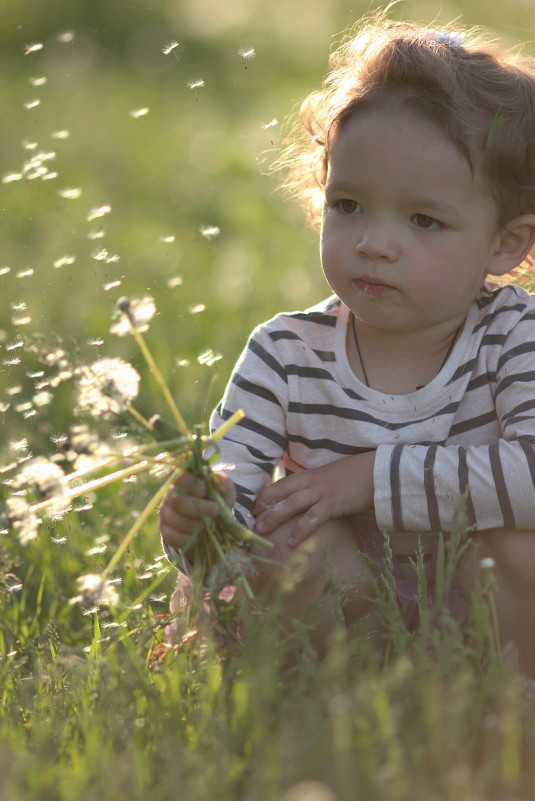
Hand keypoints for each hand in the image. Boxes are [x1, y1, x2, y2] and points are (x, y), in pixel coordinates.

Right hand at [159, 470, 235, 555]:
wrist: (214, 526)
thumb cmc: (217, 502)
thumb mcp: (225, 492)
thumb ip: (222, 483)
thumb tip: (213, 478)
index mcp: (184, 481)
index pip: (179, 476)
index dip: (190, 483)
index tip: (205, 490)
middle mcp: (170, 495)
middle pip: (177, 500)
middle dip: (199, 508)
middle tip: (215, 510)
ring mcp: (166, 513)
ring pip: (175, 519)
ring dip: (196, 525)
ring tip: (208, 525)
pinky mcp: (165, 531)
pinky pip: (172, 536)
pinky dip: (188, 539)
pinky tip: (198, 537)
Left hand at [252, 451, 374, 546]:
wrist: (374, 471)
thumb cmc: (352, 476)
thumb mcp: (327, 479)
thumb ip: (312, 487)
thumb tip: (301, 499)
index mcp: (307, 476)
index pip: (279, 485)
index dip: (264, 496)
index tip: (252, 508)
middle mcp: (309, 482)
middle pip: (279, 494)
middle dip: (263, 508)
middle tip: (249, 521)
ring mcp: (320, 492)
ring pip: (291, 505)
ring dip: (274, 518)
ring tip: (261, 531)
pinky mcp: (332, 503)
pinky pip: (312, 518)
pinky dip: (300, 530)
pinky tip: (291, 543)